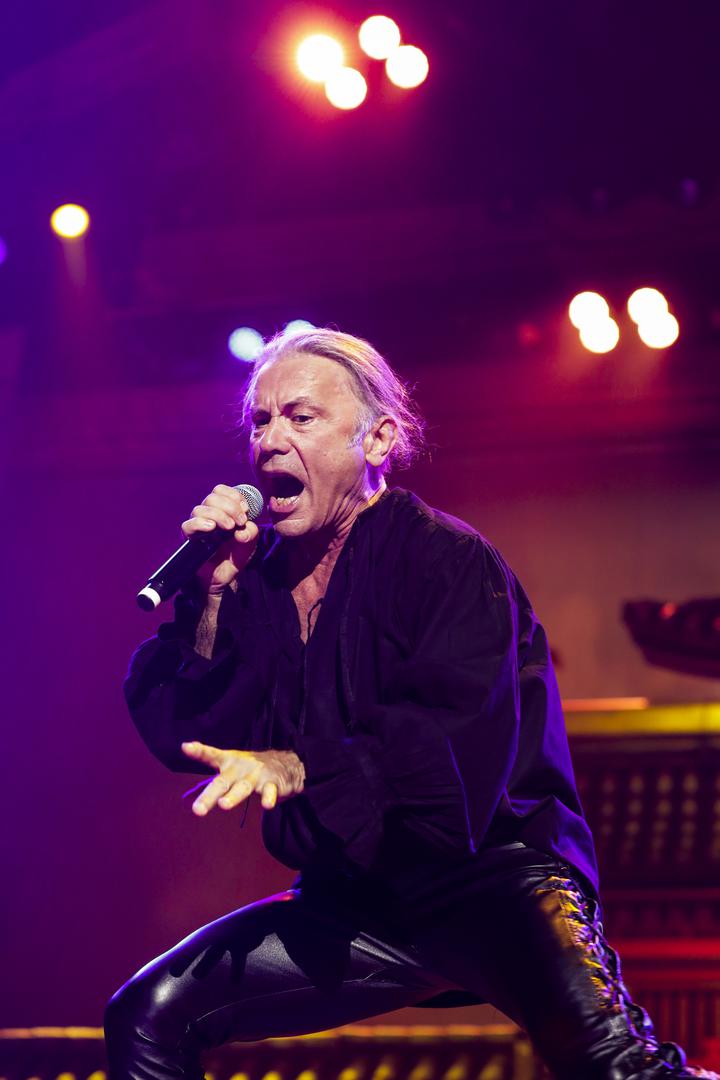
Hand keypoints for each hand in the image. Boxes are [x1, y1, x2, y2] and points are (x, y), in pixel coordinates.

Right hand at [180, 484, 259, 592]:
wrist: (225, 576)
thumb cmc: (235, 555)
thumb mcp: (250, 542)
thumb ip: (251, 532)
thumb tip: (241, 530)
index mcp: (221, 510)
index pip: (221, 491)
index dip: (233, 495)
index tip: (246, 509)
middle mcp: (207, 514)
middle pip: (212, 497)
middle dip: (230, 507)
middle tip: (240, 522)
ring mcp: (197, 525)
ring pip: (200, 509)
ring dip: (218, 515)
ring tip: (229, 527)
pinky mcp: (189, 538)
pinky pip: (188, 525)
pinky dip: (200, 523)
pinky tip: (211, 528)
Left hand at [181, 742, 304, 814]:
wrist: (287, 764)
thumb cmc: (252, 768)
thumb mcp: (232, 767)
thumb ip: (217, 780)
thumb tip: (195, 799)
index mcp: (229, 761)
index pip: (211, 755)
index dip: (199, 751)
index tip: (185, 747)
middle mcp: (240, 767)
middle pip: (222, 782)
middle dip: (209, 796)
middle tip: (197, 810)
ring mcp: (257, 775)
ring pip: (243, 787)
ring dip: (233, 796)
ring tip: (223, 805)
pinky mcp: (273, 783)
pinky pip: (270, 791)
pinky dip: (268, 798)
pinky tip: (267, 805)